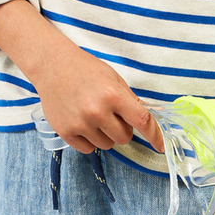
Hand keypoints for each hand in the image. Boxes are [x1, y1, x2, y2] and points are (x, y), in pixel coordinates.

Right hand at [0, 0, 163, 154]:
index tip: (161, 147)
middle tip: (111, 113)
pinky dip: (89, 140)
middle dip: (122, 128)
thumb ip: (129, 100)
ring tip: (93, 115)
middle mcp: (97, 111)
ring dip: (105, 134)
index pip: (142, 121)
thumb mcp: (113, 78)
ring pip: (107, 145)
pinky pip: (88, 149)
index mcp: (113, 95)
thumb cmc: (86, 69)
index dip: (155, 136)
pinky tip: (82, 122)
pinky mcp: (65, 132)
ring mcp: (80, 123)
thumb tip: (145, 122)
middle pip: (124, 137)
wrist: (52, 65)